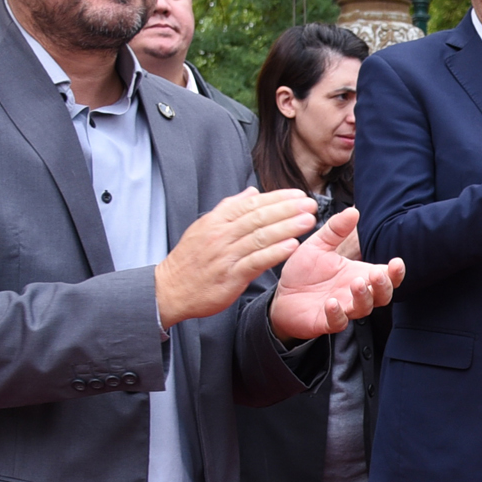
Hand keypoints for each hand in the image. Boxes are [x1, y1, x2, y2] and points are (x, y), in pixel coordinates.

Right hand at [155, 189, 316, 325]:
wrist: (170, 289)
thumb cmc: (191, 259)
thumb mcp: (204, 227)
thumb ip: (229, 208)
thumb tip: (251, 191)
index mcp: (217, 221)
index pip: (251, 204)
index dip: (277, 198)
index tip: (299, 195)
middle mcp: (222, 235)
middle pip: (259, 217)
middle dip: (287, 209)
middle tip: (311, 204)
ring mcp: (226, 255)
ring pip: (260, 237)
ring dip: (286, 227)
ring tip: (308, 221)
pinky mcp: (230, 276)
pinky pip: (255, 261)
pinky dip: (274, 253)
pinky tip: (292, 246)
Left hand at [269, 207, 404, 339]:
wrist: (281, 294)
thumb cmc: (304, 271)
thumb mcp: (319, 245)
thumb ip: (335, 229)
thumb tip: (353, 211)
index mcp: (359, 274)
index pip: (386, 276)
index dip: (396, 272)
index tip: (397, 262)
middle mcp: (355, 293)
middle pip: (383, 296)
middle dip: (384, 286)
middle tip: (376, 274)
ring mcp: (343, 309)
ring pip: (364, 309)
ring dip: (363, 297)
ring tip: (356, 283)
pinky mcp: (325, 322)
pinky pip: (338, 322)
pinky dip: (337, 314)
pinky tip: (331, 303)